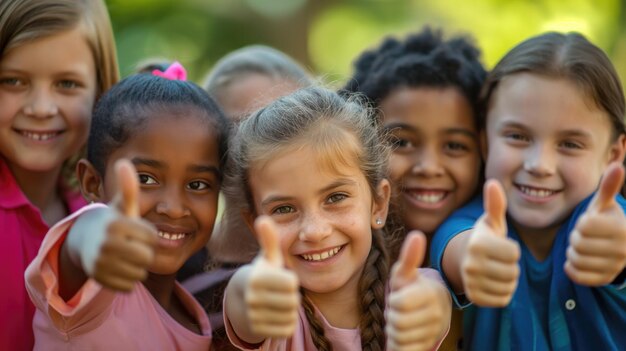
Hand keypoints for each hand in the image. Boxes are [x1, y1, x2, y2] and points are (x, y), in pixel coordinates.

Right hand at [85, 159, 156, 291]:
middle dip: (144, 252)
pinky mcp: (99, 280)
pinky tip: (118, 268)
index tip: (137, 231)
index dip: (149, 235)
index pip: (153, 237)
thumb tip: (124, 162)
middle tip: (133, 245)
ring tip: (125, 256)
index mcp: (116, 224)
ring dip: (137, 266)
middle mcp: (106, 244)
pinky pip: (129, 286)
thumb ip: (128, 187)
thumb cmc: (113, 222)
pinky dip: (128, 279)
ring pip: (139, 273)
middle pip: (147, 257)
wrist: (84, 242)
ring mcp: (100, 264)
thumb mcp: (121, 206)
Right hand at [245, 216, 299, 337]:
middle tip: (282, 293)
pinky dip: (287, 323)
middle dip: (292, 296)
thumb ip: (269, 239)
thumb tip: (264, 218)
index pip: (292, 283)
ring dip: (290, 310)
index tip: (282, 279)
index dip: (291, 281)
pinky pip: (287, 329)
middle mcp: (252, 298)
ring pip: (290, 315)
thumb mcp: (267, 257)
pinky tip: (277, 315)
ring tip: (279, 302)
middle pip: (293, 301)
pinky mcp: (258, 330)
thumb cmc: (262, 274)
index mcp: (256, 278)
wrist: (242, 301)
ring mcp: (253, 316)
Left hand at [387, 232, 449, 350]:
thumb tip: (417, 235)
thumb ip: (409, 257)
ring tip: (401, 321)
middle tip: (398, 311)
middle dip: (392, 317)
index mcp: (431, 293)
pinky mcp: (429, 346)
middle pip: (397, 322)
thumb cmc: (411, 288)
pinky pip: (405, 350)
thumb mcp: (406, 273)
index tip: (399, 297)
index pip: (399, 303)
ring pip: (400, 337)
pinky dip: (398, 344)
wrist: (432, 311)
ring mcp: (435, 332)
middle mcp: (438, 314)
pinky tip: (403, 334)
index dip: (393, 301)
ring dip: (394, 330)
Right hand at [461, 179, 519, 306]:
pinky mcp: (475, 298)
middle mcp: (471, 264)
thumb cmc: (484, 238)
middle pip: (513, 271)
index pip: (514, 253)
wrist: (463, 260)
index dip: (512, 250)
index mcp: (477, 243)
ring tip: (497, 270)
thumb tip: (493, 182)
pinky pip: (503, 299)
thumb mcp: (490, 222)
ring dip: (508, 280)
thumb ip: (495, 204)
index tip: (501, 246)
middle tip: (499, 261)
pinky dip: (503, 293)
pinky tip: (493, 283)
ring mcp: (471, 283)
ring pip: (509, 286)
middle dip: (511, 266)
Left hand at [565, 162, 625, 285]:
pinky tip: (577, 259)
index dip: (581, 223)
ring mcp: (615, 267)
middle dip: (575, 237)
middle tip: (583, 236)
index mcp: (621, 229)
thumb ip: (608, 187)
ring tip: (582, 247)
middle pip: (578, 243)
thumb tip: (616, 165)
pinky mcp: (605, 280)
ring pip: (575, 259)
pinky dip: (571, 267)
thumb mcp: (604, 205)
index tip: (588, 223)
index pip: (584, 226)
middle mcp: (623, 251)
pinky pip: (576, 275)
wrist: (618, 247)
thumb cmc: (605, 221)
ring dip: (572, 252)